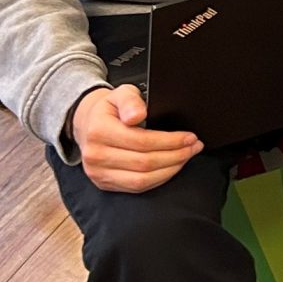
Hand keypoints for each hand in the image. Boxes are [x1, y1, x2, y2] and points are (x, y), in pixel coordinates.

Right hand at [73, 83, 201, 192]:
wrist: (88, 124)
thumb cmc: (110, 109)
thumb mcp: (121, 93)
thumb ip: (131, 100)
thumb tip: (137, 114)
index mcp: (99, 131)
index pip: (142, 141)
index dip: (170, 141)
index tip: (190, 137)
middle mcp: (96, 155)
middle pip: (144, 163)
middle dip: (176, 155)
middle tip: (194, 146)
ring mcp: (98, 172)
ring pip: (142, 179)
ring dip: (171, 169)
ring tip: (186, 156)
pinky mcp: (104, 184)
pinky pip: (136, 188)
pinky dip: (159, 179)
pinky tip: (171, 167)